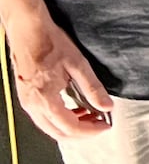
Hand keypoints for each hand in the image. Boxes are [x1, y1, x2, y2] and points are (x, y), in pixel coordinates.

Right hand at [5, 4, 112, 139]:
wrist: (28, 30)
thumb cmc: (50, 43)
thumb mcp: (78, 64)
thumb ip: (92, 88)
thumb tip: (106, 106)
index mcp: (45, 99)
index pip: (70, 127)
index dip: (90, 130)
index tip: (105, 126)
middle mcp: (32, 105)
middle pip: (58, 133)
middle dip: (82, 133)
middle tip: (99, 124)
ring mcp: (27, 102)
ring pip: (49, 127)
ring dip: (71, 127)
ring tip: (91, 117)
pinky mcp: (27, 97)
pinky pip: (44, 117)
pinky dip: (61, 119)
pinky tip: (75, 110)